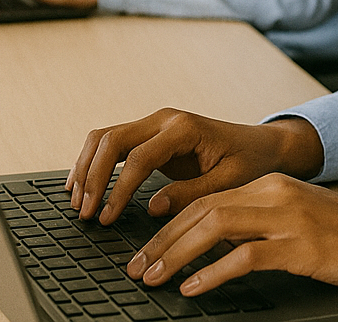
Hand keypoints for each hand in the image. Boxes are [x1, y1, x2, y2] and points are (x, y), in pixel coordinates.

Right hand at [69, 109, 323, 224]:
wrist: (260, 145)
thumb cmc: (249, 163)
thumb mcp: (229, 183)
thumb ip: (192, 194)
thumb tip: (153, 208)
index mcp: (184, 128)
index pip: (138, 158)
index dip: (118, 190)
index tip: (107, 218)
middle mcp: (164, 119)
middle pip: (111, 140)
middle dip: (92, 177)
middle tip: (84, 213)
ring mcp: (155, 123)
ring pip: (105, 136)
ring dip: (86, 167)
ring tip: (77, 202)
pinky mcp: (150, 133)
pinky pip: (112, 142)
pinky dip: (94, 162)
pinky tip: (84, 186)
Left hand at [127, 174, 337, 294]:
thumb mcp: (297, 220)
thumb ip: (259, 225)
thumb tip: (214, 247)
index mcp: (271, 186)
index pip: (206, 200)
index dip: (170, 226)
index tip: (146, 251)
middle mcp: (275, 194)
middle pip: (203, 211)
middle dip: (162, 241)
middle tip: (136, 267)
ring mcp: (288, 219)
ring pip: (215, 228)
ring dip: (177, 255)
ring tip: (154, 278)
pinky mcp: (301, 247)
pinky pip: (245, 257)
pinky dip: (213, 272)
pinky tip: (194, 288)